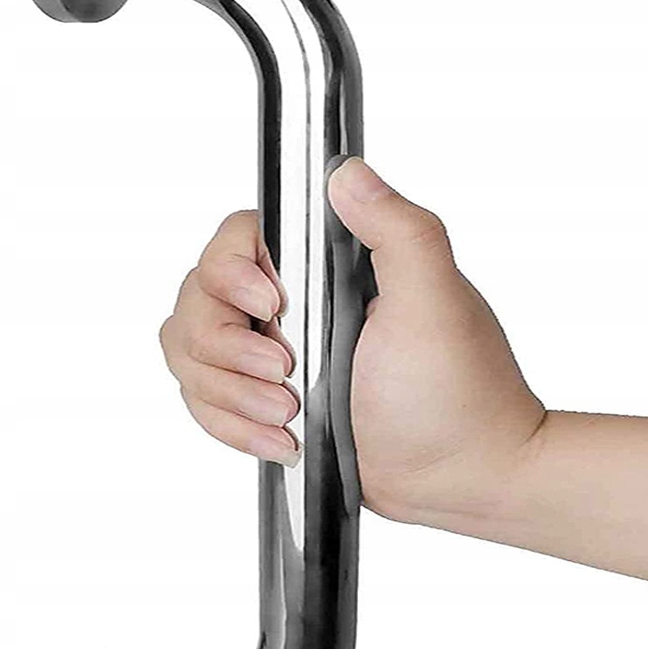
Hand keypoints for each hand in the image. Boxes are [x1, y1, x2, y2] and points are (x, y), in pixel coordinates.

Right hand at [158, 157, 546, 528]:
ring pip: (190, 353)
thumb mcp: (434, 302)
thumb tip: (348, 171)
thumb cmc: (457, 393)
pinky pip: (202, 402)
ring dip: (230, 393)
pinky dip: (231, 425)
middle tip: (287, 373)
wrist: (457, 477)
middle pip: (197, 301)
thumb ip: (397, 229)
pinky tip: (281, 439)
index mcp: (323, 267)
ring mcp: (268, 354)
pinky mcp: (259, 401)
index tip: (272, 309)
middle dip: (229, 349)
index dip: (232, 276)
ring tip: (288, 413)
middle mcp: (289, 303)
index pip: (233, 242)